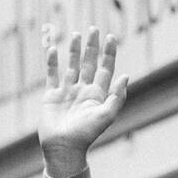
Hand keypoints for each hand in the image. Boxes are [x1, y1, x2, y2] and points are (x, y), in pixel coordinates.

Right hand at [38, 26, 128, 174]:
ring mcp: (67, 92)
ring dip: (73, 51)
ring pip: (71, 66)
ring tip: (76, 34)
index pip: (105, 70)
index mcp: (97, 96)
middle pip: (88, 64)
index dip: (108, 54)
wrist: (64, 148)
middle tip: (93, 29)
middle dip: (92, 47)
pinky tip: (52, 49)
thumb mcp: (106, 116)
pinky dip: (52, 62)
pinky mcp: (52, 95)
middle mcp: (83, 91)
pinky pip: (52, 75)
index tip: (110, 38)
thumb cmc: (86, 135)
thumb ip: (117, 97)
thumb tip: (126, 76)